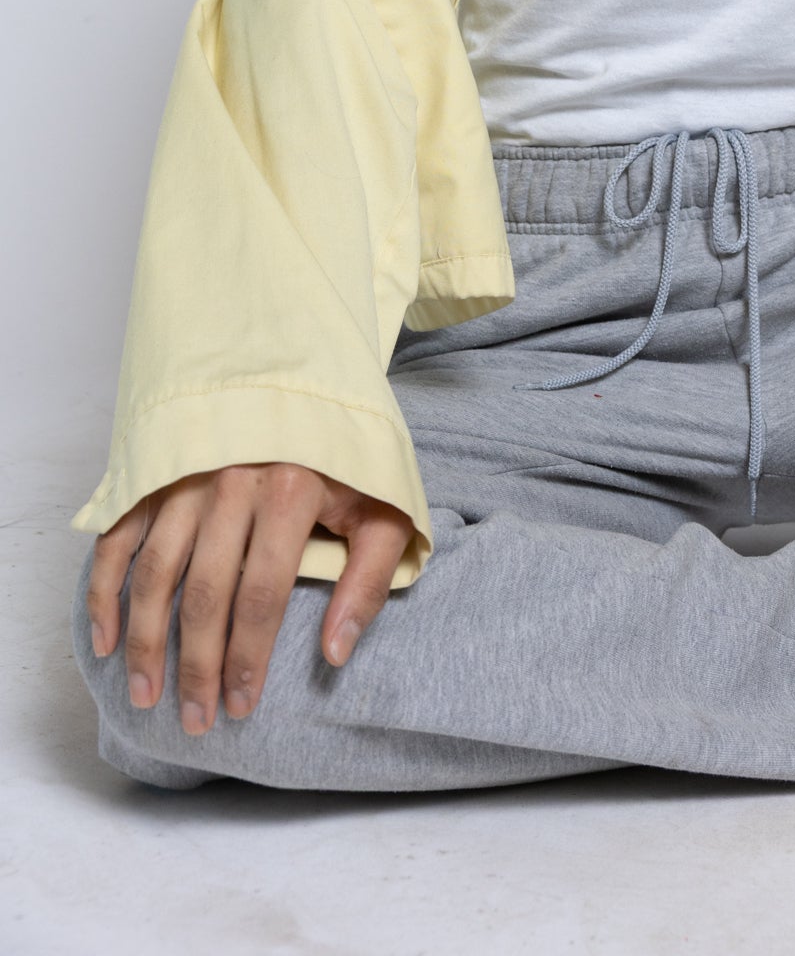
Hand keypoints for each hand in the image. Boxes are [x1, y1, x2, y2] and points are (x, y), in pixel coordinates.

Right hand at [85, 464, 412, 735]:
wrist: (309, 380)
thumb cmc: (347, 458)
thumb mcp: (383, 508)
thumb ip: (367, 581)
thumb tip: (336, 654)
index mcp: (291, 491)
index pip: (262, 596)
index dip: (248, 657)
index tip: (242, 706)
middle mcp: (233, 482)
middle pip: (204, 593)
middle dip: (196, 666)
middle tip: (195, 720)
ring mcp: (188, 476)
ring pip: (155, 572)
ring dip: (146, 641)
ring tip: (146, 694)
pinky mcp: (157, 472)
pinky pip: (120, 537)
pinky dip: (105, 589)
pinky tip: (105, 640)